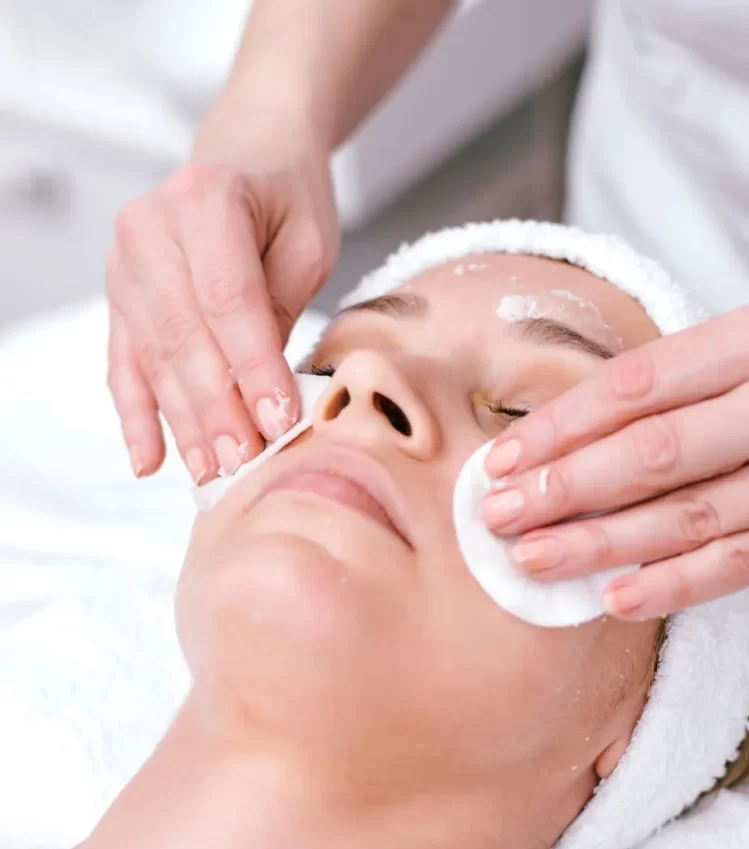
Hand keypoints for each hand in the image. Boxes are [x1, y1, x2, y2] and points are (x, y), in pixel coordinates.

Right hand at [106, 120, 338, 482]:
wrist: (248, 153)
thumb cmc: (287, 197)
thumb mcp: (307, 242)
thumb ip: (282, 308)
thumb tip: (267, 395)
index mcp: (202, 201)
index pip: (227, 301)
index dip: (253, 367)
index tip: (279, 421)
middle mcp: (148, 230)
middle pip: (183, 337)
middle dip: (217, 409)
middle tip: (245, 464)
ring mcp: (125, 266)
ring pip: (154, 359)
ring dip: (184, 423)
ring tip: (212, 475)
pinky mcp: (121, 298)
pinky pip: (125, 364)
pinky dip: (138, 416)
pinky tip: (150, 460)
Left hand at [481, 301, 748, 617]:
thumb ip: (686, 382)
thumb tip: (576, 433)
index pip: (638, 384)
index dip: (562, 426)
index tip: (504, 457)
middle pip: (652, 454)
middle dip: (562, 488)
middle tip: (498, 516)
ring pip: (686, 517)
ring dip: (598, 543)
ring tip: (534, 559)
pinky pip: (737, 565)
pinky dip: (671, 585)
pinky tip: (615, 597)